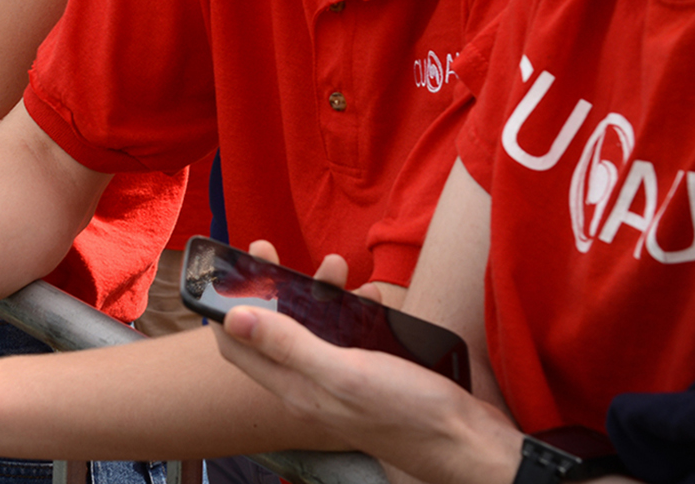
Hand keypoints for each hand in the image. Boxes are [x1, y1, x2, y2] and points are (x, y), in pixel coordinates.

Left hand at [215, 254, 522, 483]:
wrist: (469, 443)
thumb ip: (289, 347)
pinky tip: (368, 294)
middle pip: (271, 330)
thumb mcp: (344, 373)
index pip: (236, 346)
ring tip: (333, 266)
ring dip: (312, 293)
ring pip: (310, 327)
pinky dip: (348, 310)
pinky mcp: (367, 374)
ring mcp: (339, 379)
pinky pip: (345, 335)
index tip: (230, 268)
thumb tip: (231, 318)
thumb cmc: (409, 414)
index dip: (225, 307)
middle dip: (267, 288)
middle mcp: (310, 385)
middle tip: (268, 252)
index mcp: (294, 388)